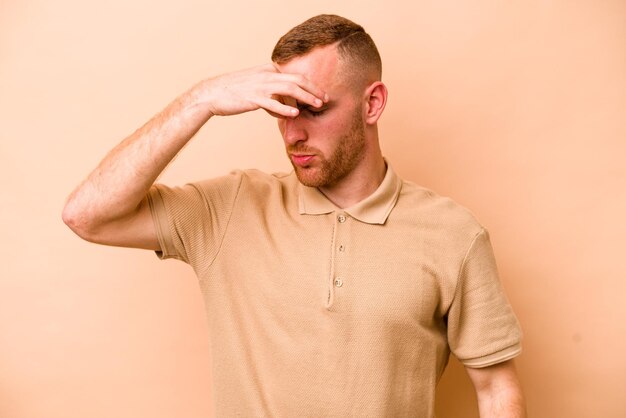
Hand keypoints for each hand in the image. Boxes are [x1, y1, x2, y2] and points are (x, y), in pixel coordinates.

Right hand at [199, 64, 326, 117]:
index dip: (310, 84)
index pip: (294, 75)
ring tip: (318, 105)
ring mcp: (260, 85)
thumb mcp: (255, 86)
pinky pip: (272, 103)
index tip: (321, 93)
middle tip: (326, 99)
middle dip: (314, 89)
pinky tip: (295, 113)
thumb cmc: (233, 92)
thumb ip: (271, 93)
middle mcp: (266, 74)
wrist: (211, 93)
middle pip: (297, 79)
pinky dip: (285, 108)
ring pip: (289, 89)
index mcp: (268, 69)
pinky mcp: (252, 98)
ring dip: (306, 97)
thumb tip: (284, 105)